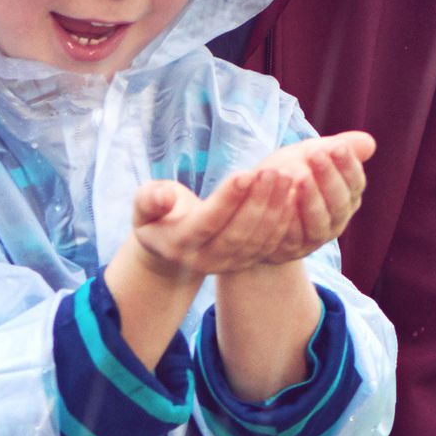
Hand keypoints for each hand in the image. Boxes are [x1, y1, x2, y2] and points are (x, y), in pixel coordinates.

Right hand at [129, 132, 373, 275]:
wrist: (169, 251)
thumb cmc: (156, 216)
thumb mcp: (143, 205)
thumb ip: (150, 199)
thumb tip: (163, 196)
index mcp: (179, 243)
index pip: (208, 221)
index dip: (228, 199)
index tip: (246, 173)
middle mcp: (205, 259)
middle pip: (238, 233)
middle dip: (258, 202)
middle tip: (274, 171)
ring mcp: (227, 265)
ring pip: (257, 240)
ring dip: (274, 209)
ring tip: (286, 177)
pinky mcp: (245, 263)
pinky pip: (268, 245)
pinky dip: (282, 222)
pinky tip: (292, 196)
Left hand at [243, 132, 374, 264]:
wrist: (257, 202)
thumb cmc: (289, 172)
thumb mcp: (309, 155)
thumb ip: (336, 149)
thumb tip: (369, 142)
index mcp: (346, 197)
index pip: (355, 183)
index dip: (348, 165)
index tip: (337, 146)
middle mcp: (335, 220)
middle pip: (340, 203)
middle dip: (330, 178)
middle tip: (317, 155)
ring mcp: (315, 236)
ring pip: (320, 223)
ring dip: (313, 200)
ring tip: (302, 177)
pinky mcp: (291, 247)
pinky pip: (293, 236)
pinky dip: (290, 219)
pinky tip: (283, 200)